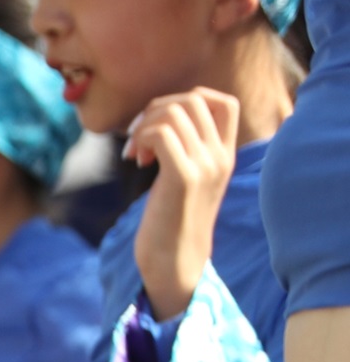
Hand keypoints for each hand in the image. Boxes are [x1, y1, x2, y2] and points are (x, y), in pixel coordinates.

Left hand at [130, 88, 241, 320]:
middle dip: (157, 109)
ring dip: (144, 126)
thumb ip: (183, 151)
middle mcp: (220, 156)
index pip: (225, 102)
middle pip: (194, 99)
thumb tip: (157, 121)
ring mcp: (204, 166)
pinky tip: (137, 160)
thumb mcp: (185, 180)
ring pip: (174, 113)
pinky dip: (142, 137)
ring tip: (137, 153)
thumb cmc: (171, 223)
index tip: (163, 123)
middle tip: (140, 138)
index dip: (189, 98)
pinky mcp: (183, 178)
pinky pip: (162, 133)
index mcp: (225, 155)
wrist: (175, 263)